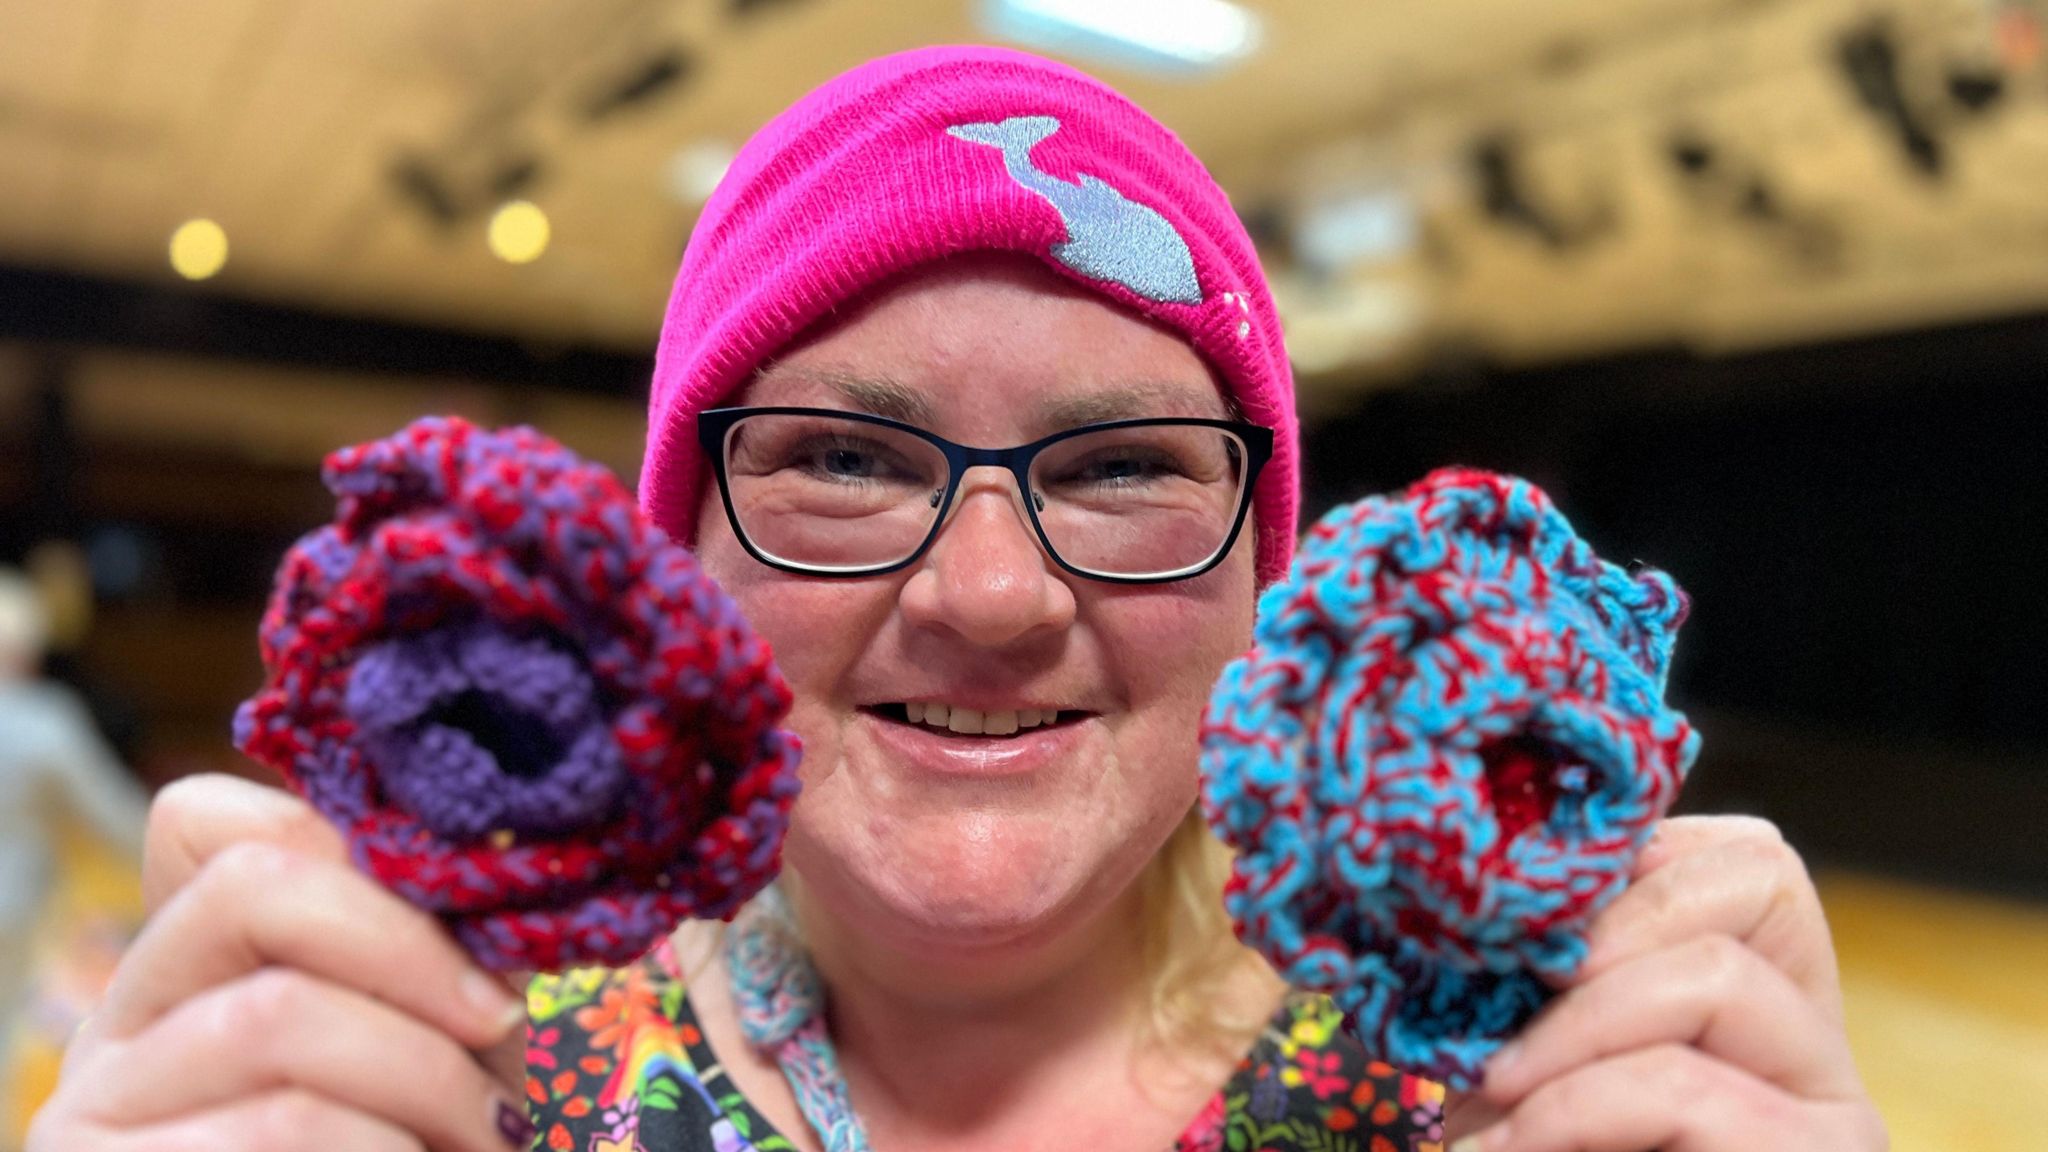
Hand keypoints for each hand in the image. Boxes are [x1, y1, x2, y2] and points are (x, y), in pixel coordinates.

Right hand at [27, 774, 535, 1151]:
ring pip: (278, 1020)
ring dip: (426, 1081)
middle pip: (258, 894)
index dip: (356, 861)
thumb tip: (498, 895)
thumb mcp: (417, 1075)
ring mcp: (90, 1125)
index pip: (212, 826)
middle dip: (417, 958)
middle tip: (510, 1046)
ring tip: (491, 1143)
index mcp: (183, 978)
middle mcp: (112, 1036)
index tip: (468, 933)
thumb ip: (416, 981)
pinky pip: (277, 1128)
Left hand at [1445, 815, 1887, 1151]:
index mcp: (1762, 1001)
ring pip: (1711, 974)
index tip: (1499, 925)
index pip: (1732, 856)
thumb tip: (1444, 915)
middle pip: (1747, 882)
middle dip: (1589, 935)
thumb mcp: (1541, 1078)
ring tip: (1475, 1103)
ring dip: (1563, 1029)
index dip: (1614, 867)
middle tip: (1482, 1012)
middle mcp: (1819, 1043)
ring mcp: (1835, 1112)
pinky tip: (1508, 1147)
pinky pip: (1686, 1088)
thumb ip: (1537, 1000)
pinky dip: (1575, 1105)